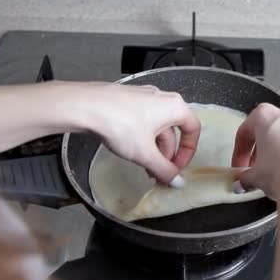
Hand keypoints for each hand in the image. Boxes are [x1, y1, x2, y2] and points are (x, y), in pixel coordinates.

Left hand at [73, 82, 200, 184]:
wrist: (86, 106)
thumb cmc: (121, 126)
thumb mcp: (146, 154)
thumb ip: (165, 170)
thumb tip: (178, 182)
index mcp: (175, 107)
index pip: (193, 130)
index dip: (188, 153)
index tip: (176, 169)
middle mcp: (162, 98)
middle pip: (173, 131)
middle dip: (166, 156)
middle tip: (157, 175)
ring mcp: (144, 97)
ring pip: (156, 128)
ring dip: (154, 150)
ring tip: (143, 168)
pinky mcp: (128, 100)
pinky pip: (143, 121)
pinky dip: (142, 139)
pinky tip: (131, 152)